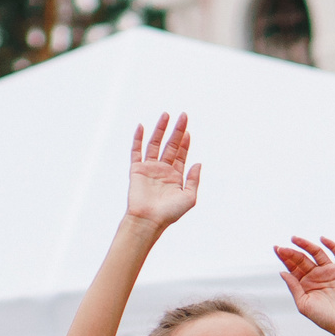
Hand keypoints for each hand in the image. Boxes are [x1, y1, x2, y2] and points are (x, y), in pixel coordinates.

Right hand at [126, 114, 200, 228]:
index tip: (188, 130)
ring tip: (166, 115)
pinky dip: (138, 139)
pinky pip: (136, 151)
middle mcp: (162, 170)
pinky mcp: (137, 170)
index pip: (181, 154)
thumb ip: (194, 179)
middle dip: (177, 131)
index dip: (185, 142)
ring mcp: (149, 169)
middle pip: (170, 145)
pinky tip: (141, 127)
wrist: (149, 220)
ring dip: (160, 130)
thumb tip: (198, 163)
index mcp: (175, 177)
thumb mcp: (189, 197)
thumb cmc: (169, 213)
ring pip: (155, 144)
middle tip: (183, 115)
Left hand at [276, 236, 334, 335]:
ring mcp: (330, 271)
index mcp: (305, 284)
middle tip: (283, 248)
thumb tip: (282, 272)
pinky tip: (322, 239)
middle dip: (291, 252)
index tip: (277, 249)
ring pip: (316, 253)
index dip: (284, 258)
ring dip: (306, 245)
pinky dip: (331, 244)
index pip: (292, 267)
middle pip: (302, 259)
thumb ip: (294, 287)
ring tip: (295, 239)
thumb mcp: (304, 304)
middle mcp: (316, 275)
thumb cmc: (325, 318)